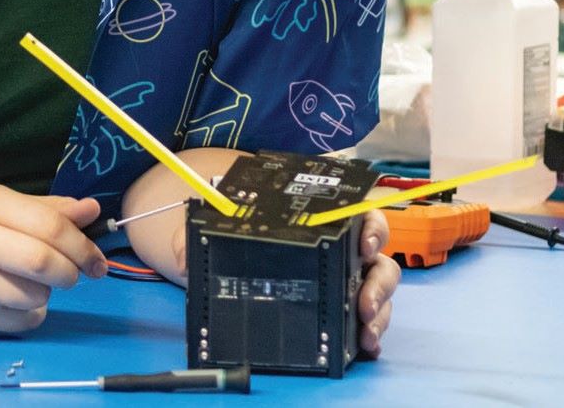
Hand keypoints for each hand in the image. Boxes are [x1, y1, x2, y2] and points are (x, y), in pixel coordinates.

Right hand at [0, 185, 107, 331]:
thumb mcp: (9, 209)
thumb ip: (52, 210)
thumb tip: (92, 210)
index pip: (50, 225)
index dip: (82, 244)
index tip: (96, 259)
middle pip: (42, 262)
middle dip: (71, 271)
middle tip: (75, 274)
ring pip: (36, 295)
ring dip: (47, 292)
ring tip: (32, 282)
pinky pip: (24, 320)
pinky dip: (32, 313)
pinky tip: (16, 299)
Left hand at [159, 203, 397, 356]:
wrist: (229, 267)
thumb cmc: (237, 240)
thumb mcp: (216, 233)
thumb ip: (196, 240)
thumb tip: (184, 256)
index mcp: (324, 221)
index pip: (360, 216)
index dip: (371, 227)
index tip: (364, 242)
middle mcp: (343, 251)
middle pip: (379, 259)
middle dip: (377, 282)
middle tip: (362, 303)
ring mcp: (347, 283)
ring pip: (378, 293)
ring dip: (378, 312)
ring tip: (365, 332)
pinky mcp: (342, 313)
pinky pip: (367, 322)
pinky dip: (371, 334)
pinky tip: (365, 346)